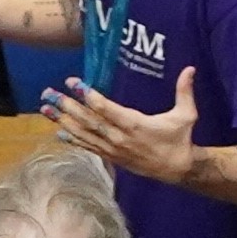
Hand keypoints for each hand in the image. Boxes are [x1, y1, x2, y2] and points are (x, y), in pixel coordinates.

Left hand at [40, 64, 197, 181]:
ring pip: (84, 134)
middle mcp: (119, 137)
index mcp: (134, 124)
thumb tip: (190, 69)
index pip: (105, 108)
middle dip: (67, 106)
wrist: (177, 168)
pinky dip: (73, 139)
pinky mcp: (112, 156)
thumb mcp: (186, 114)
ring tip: (46, 109)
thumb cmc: (180, 139)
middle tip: (49, 93)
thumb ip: (185, 91)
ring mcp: (113, 148)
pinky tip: (59, 132)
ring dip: (64, 121)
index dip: (88, 95)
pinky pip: (89, 147)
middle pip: (88, 120)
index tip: (73, 82)